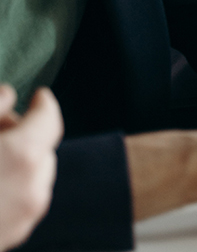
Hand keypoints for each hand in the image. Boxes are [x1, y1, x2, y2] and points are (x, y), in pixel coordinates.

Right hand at [0, 86, 62, 251]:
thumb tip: (9, 97)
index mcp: (24, 155)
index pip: (49, 118)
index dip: (43, 103)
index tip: (38, 96)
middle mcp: (33, 187)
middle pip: (42, 147)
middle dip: (24, 134)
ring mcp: (24, 218)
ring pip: (34, 175)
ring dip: (18, 161)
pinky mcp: (11, 237)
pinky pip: (22, 200)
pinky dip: (11, 186)